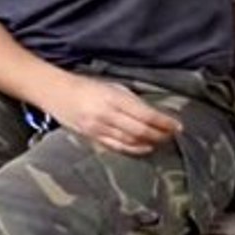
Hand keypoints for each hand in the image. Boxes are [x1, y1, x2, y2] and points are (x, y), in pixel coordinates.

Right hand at [42, 74, 182, 154]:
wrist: (56, 92)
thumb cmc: (85, 85)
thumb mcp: (110, 86)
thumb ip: (130, 99)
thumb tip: (153, 112)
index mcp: (113, 97)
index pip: (145, 114)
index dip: (164, 122)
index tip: (178, 125)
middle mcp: (106, 115)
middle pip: (141, 130)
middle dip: (160, 134)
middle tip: (173, 134)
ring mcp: (98, 128)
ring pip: (131, 140)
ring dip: (150, 142)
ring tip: (163, 140)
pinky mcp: (92, 137)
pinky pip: (118, 147)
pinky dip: (135, 149)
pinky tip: (145, 148)